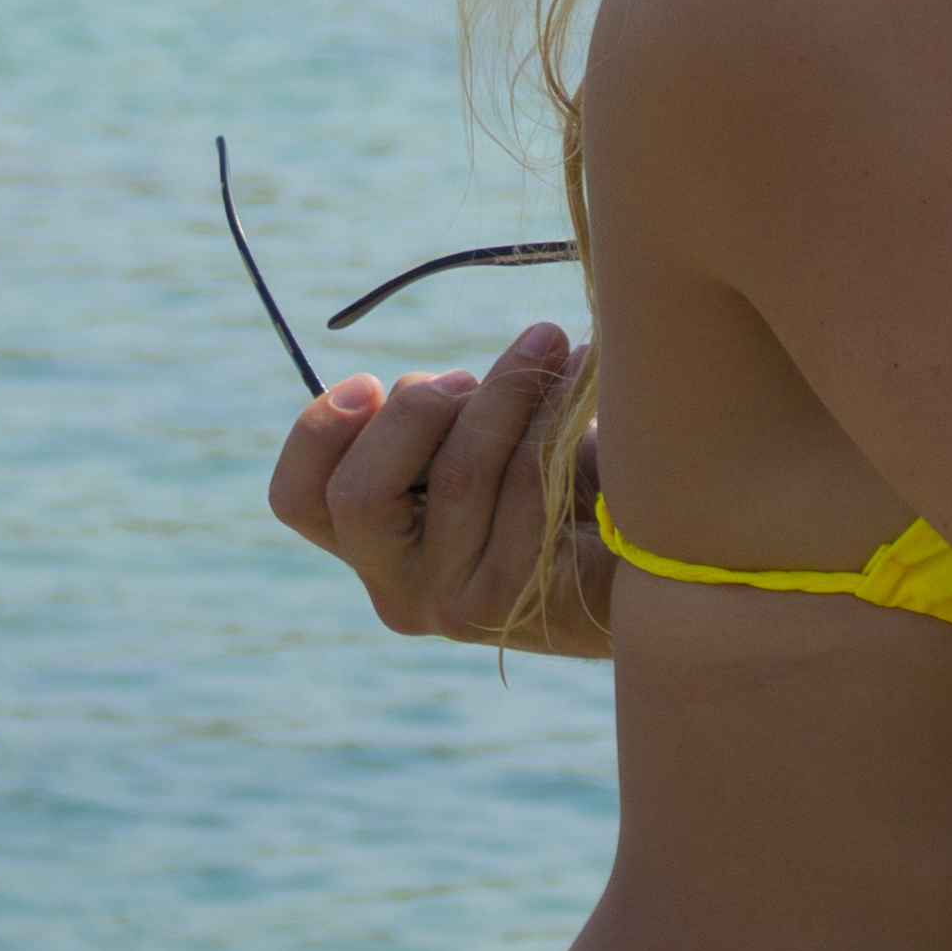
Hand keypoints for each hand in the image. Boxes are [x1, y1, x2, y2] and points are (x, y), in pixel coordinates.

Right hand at [263, 320, 604, 649]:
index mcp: (371, 548)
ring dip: (504, 390)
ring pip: (453, 476)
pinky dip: (549, 415)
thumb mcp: (472, 443)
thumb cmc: (554, 479)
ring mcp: (452, 607)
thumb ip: (429, 424)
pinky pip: (521, 486)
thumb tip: (414, 388)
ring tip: (549, 343)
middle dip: (414, 410)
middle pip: (357, 494)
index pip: (298, 501)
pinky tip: (579, 377)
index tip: (369, 380)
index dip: (317, 433)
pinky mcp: (515, 603)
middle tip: (468, 373)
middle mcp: (397, 593)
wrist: (654, 555)